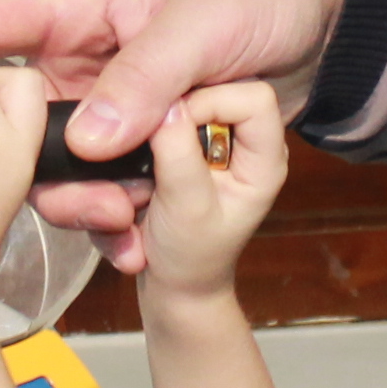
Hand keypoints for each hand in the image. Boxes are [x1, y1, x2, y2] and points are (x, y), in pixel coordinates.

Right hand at [0, 0, 348, 247]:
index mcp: (81, 6)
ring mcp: (108, 101)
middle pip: (8, 117)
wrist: (324, 20)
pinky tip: (140, 244)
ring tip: (125, 226)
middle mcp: (81, 56)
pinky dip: (118, 220)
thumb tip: (87, 138)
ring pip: (58, 166)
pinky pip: (106, 187)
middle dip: (11, 169)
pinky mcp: (139, 139)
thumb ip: (144, 79)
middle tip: (44, 205)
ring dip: (80, 204)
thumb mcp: (203, 25)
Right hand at [132, 84, 287, 303]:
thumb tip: (157, 105)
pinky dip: (129, 159)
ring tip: (129, 194)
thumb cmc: (192, 259)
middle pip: (199, 95)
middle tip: (139, 166)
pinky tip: (125, 194)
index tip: (164, 129)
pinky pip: (146, 129)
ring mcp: (201, 141)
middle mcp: (235, 139)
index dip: (206, 104)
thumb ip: (176, 153)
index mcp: (261, 152)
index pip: (248, 96)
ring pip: (165, 111)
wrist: (171, 292)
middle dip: (159, 129)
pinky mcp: (169, 146)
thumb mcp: (188, 207)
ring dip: (137, 148)